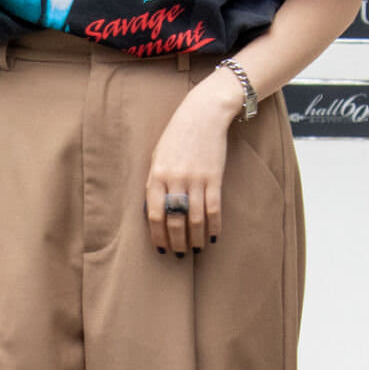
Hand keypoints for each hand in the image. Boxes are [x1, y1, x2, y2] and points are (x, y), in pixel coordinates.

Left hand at [144, 76, 241, 254]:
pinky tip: (213, 236)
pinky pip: (214, 208)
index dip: (157, 235)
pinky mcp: (214, 177)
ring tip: (197, 249)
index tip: (160, 249)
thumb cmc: (177, 136)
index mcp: (156, 175)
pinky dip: (214, 226)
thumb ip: (155, 182)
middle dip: (177, 241)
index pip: (154, 214)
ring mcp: (195, 179)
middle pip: (174, 220)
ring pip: (195, 218)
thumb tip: (154, 211)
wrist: (203, 114)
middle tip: (179, 255)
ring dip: (196, 238)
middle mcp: (175, 179)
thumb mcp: (158, 156)